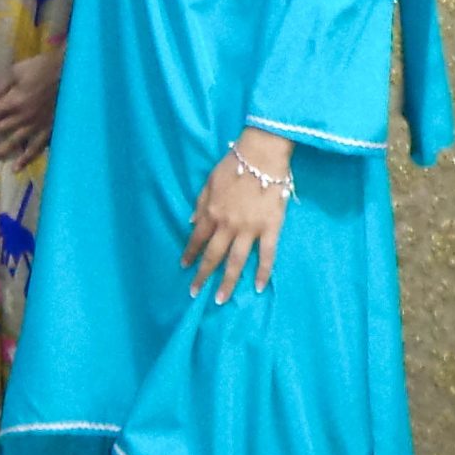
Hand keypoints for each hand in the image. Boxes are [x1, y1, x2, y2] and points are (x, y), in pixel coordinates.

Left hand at [0, 49, 63, 168]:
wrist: (70, 73)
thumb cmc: (39, 68)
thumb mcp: (14, 72)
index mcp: (11, 102)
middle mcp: (21, 118)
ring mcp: (35, 126)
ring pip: (11, 144)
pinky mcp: (48, 130)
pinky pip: (35, 148)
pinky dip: (25, 159)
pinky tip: (15, 167)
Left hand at [181, 134, 293, 303]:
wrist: (262, 156)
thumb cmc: (234, 165)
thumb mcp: (209, 181)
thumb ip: (200, 204)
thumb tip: (192, 224)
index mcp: (211, 212)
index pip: (197, 239)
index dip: (190, 254)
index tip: (184, 267)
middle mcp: (228, 225)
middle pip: (214, 255)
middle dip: (203, 275)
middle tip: (195, 293)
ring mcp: (250, 229)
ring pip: (237, 261)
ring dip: (228, 281)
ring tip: (220, 299)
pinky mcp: (271, 229)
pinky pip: (267, 255)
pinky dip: (264, 272)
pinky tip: (259, 287)